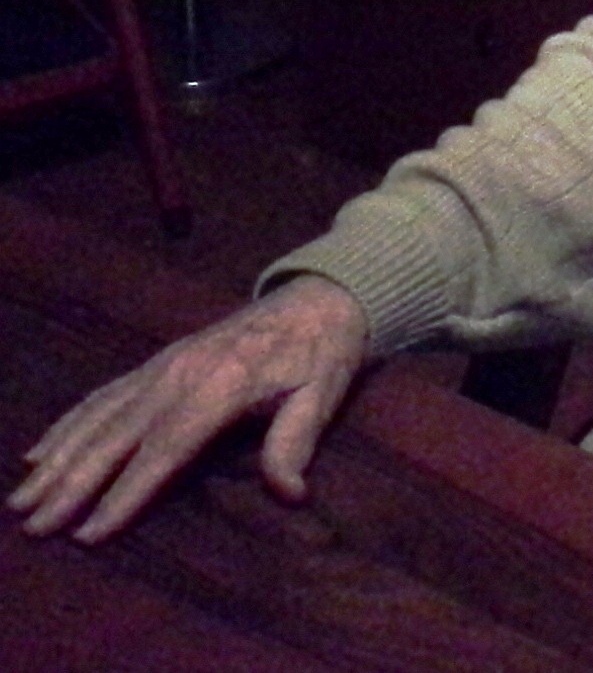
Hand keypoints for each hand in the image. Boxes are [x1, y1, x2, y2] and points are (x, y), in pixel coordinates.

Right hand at [6, 273, 367, 543]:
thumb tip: (290, 493)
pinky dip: (69, 423)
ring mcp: (164, 364)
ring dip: (59, 457)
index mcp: (220, 386)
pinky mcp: (159, 360)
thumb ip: (297, 441)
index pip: (165, 449)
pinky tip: (39, 451)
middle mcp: (180, 374)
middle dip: (72, 483)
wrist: (317, 298)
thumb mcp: (323, 393)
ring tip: (21, 499)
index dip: (127, 493)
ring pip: (99, 416)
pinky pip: (105, 394)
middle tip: (33, 526)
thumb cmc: (322, 353)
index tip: (89, 534)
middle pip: (118, 435)